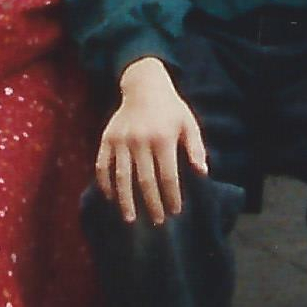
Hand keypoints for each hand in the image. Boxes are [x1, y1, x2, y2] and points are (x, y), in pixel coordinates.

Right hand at [94, 59, 205, 225]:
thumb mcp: (188, 123)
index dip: (172, 195)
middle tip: (157, 221)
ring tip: (130, 219)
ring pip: (122, 177)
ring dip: (126, 200)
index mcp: (163, 138)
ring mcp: (121, 140)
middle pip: (145, 180)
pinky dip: (105, 183)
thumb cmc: (171, 108)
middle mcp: (141, 140)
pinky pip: (103, 165)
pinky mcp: (107, 138)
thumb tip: (203, 173)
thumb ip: (196, 148)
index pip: (168, 175)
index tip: (175, 211)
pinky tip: (110, 197)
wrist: (144, 85)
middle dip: (152, 204)